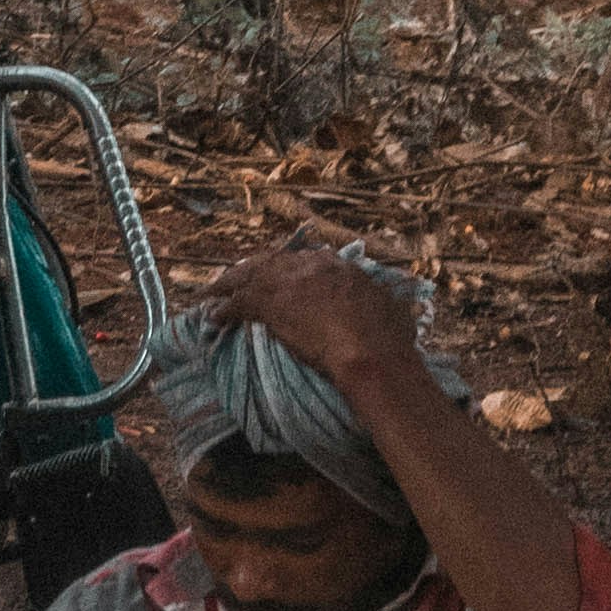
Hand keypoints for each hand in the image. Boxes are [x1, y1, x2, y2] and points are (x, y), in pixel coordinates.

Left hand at [211, 240, 421, 390]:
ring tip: (215, 291)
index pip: (306, 260)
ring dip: (230, 284)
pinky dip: (224, 308)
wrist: (368, 350)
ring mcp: (288, 282)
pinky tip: (214, 315)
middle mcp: (311, 266)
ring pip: (248, 276)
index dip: (290, 268)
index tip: (282, 275)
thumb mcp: (393, 311)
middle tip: (239, 278)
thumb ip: (386, 305)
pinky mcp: (270, 303)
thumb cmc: (388, 337)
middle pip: (272, 261)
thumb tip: (396, 311)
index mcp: (340, 267)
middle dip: (254, 269)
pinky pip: (238, 303)